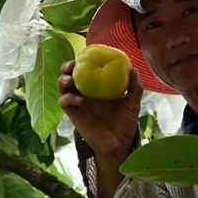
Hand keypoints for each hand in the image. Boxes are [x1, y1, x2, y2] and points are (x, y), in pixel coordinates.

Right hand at [58, 60, 143, 197]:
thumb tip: (135, 69)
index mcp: (97, 86)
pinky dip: (68, 97)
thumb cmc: (125, 123)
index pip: (86, 68)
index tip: (86, 53)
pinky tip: (78, 99)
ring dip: (63, 80)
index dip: (83, 60)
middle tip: (72, 65)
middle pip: (70, 74)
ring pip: (63, 86)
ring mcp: (78, 102)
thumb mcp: (132, 104)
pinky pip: (64, 102)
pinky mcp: (73, 114)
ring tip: (69, 80)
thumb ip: (135, 88)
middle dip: (67, 67)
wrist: (118, 143)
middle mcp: (85, 91)